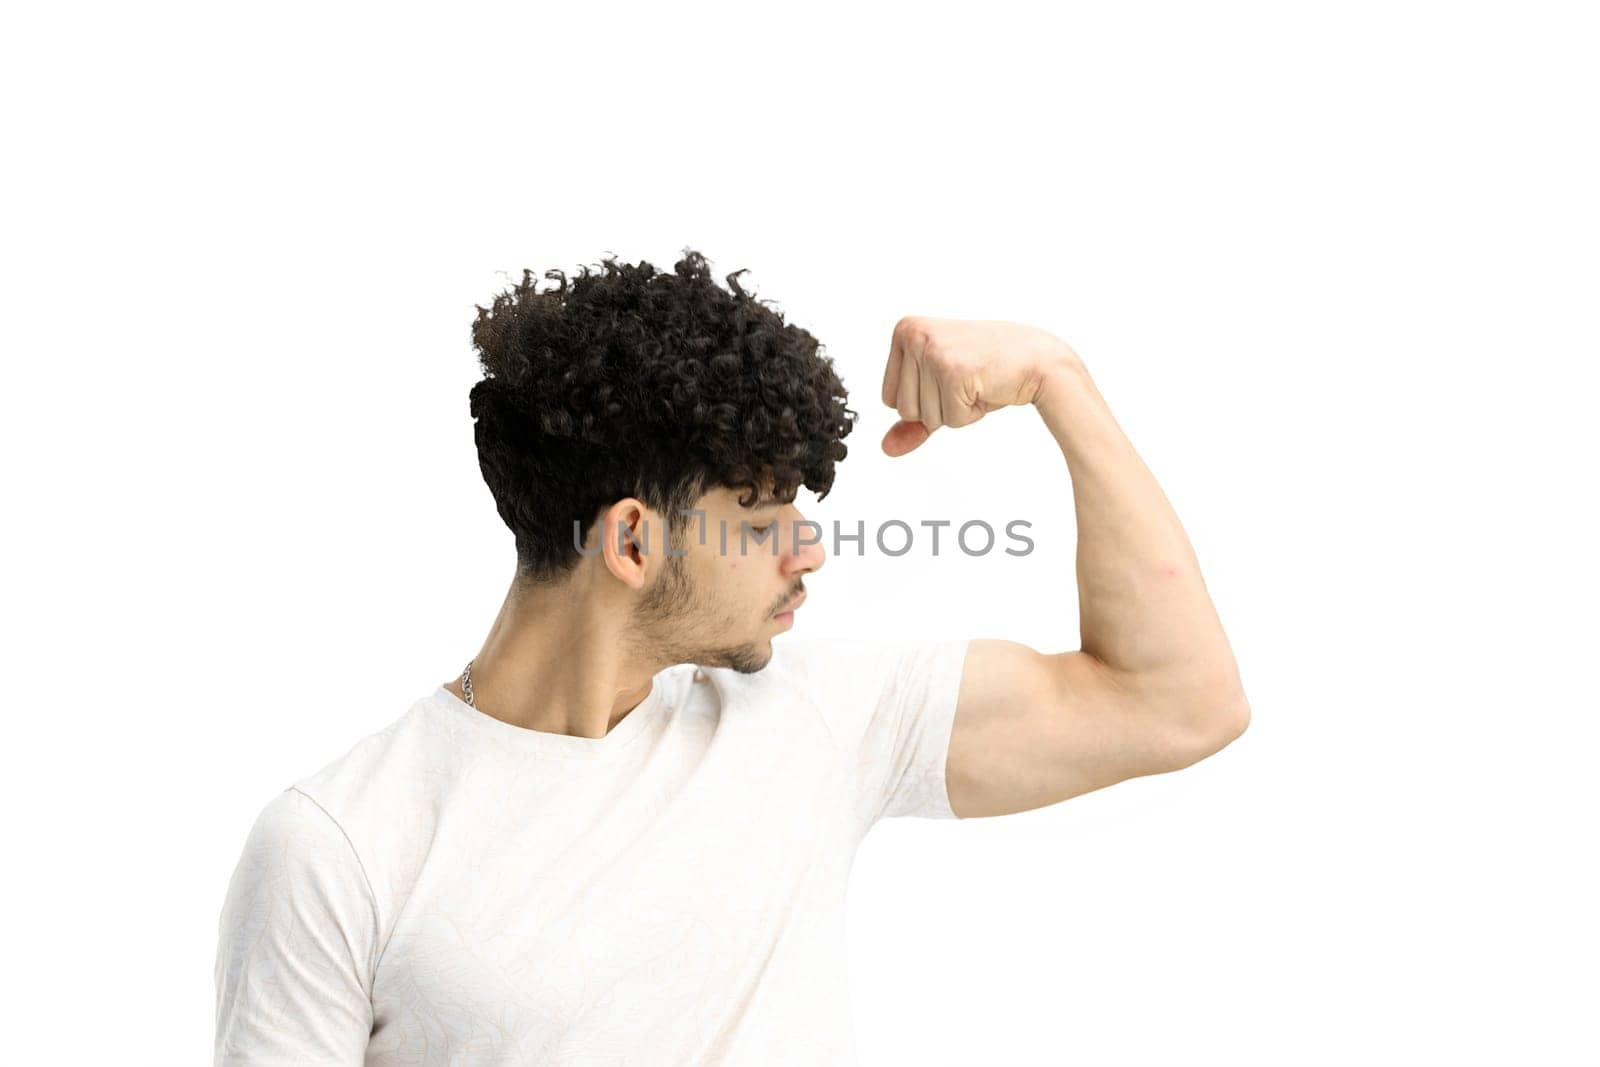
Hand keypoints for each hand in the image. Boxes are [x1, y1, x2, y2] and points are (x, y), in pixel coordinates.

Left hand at [879, 316, 1078, 456]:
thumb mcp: (942, 390)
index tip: (951, 375)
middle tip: (966, 379)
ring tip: (976, 382)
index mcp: (904, 331)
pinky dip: (971, 414)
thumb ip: (912, 420)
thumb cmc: (989, 369)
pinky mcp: (952, 371)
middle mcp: (913, 335)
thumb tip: (886, 448)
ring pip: (926, 418)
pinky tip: (986, 386)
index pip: (889, 399)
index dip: (925, 401)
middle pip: (905, 410)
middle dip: (939, 408)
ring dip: (956, 410)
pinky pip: (951, 420)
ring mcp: (932, 351)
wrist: (1037, 358)